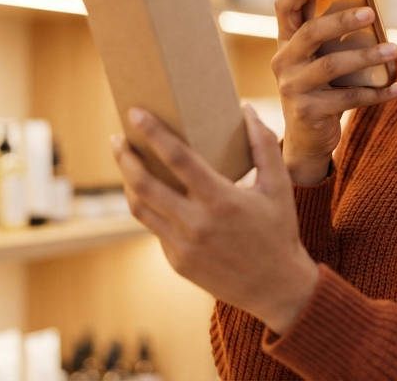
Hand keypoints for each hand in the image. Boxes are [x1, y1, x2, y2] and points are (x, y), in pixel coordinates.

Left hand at [113, 105, 319, 333]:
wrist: (276, 287)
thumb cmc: (278, 231)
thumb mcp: (279, 185)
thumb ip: (263, 144)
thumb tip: (247, 109)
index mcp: (221, 200)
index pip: (177, 158)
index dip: (153, 133)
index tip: (135, 112)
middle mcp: (197, 224)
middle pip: (144, 184)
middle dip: (125, 157)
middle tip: (117, 138)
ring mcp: (183, 246)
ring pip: (140, 208)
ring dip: (127, 182)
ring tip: (126, 163)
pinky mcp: (177, 263)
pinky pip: (155, 229)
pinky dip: (151, 208)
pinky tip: (152, 194)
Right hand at [273, 0, 396, 184]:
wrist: (306, 138)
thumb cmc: (319, 88)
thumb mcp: (317, 59)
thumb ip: (330, 35)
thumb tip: (367, 6)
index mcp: (285, 42)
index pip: (284, 7)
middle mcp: (283, 61)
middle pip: (311, 33)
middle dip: (342, 20)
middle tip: (372, 12)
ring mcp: (293, 87)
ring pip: (331, 65)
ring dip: (366, 57)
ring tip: (394, 49)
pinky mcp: (308, 111)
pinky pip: (347, 99)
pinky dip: (376, 93)